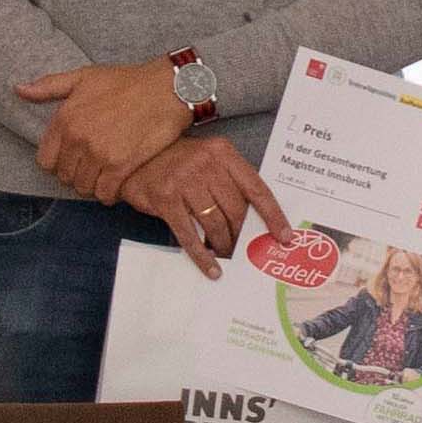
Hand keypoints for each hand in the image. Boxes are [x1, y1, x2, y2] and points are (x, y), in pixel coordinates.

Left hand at [19, 61, 195, 202]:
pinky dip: (109, 194)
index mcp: (65, 118)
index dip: (58, 163)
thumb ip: (49, 86)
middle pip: (65, 177)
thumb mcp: (84, 77)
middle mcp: (78, 138)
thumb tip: (18, 90)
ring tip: (104, 175)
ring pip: (84, 188)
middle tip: (91, 167)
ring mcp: (99, 154)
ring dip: (93, 185)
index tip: (72, 159)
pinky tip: (116, 183)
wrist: (167, 88)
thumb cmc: (127, 81)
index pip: (45, 160)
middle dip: (76, 174)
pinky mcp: (122, 166)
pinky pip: (105, 193)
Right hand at [122, 137, 290, 274]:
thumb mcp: (209, 158)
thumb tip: (253, 218)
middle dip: (242, 235)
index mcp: (223, 153)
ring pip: (215, 224)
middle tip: (245, 250)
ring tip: (226, 255)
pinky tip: (212, 269)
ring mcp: (184, 181)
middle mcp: (206, 165)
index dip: (273, 215)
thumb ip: (230, 180)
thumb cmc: (179, 161)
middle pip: (236, 210)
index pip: (256, 188)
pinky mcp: (165, 199)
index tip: (284, 236)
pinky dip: (202, 255)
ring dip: (223, 245)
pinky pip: (189, 234)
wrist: (137, 155)